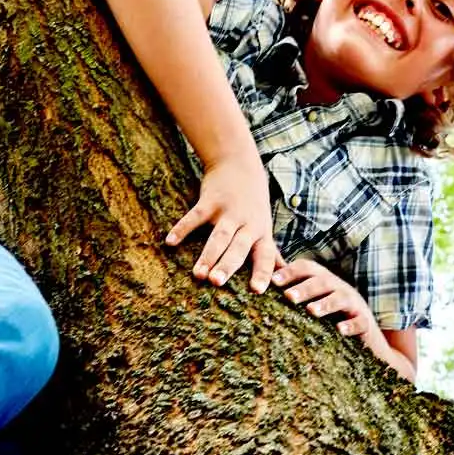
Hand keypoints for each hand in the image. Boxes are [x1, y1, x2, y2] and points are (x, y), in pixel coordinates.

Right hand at [165, 160, 279, 291]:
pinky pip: (195, 216)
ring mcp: (228, 211)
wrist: (238, 164)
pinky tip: (170, 242)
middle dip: (228, 265)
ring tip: (198, 274)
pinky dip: (182, 228)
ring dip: (208, 255)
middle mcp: (247, 223)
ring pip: (219, 236)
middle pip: (238, 248)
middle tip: (217, 283)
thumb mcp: (265, 225)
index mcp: (261, 233)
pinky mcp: (210, 200)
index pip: (264, 256)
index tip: (257, 290)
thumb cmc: (253, 202)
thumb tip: (283, 274)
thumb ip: (271, 252)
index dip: (262, 272)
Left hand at [271, 258, 378, 341]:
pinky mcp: (365, 324)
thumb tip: (260, 284)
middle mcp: (339, 289)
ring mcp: (354, 305)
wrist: (366, 338)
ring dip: (326, 304)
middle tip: (288, 296)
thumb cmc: (331, 317)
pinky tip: (340, 330)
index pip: (307, 269)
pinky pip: (360, 322)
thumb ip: (292, 294)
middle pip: (323, 282)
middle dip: (305, 288)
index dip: (291, 272)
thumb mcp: (313, 303)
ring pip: (341, 299)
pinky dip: (350, 325)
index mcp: (324, 282)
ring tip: (311, 311)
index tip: (273, 281)